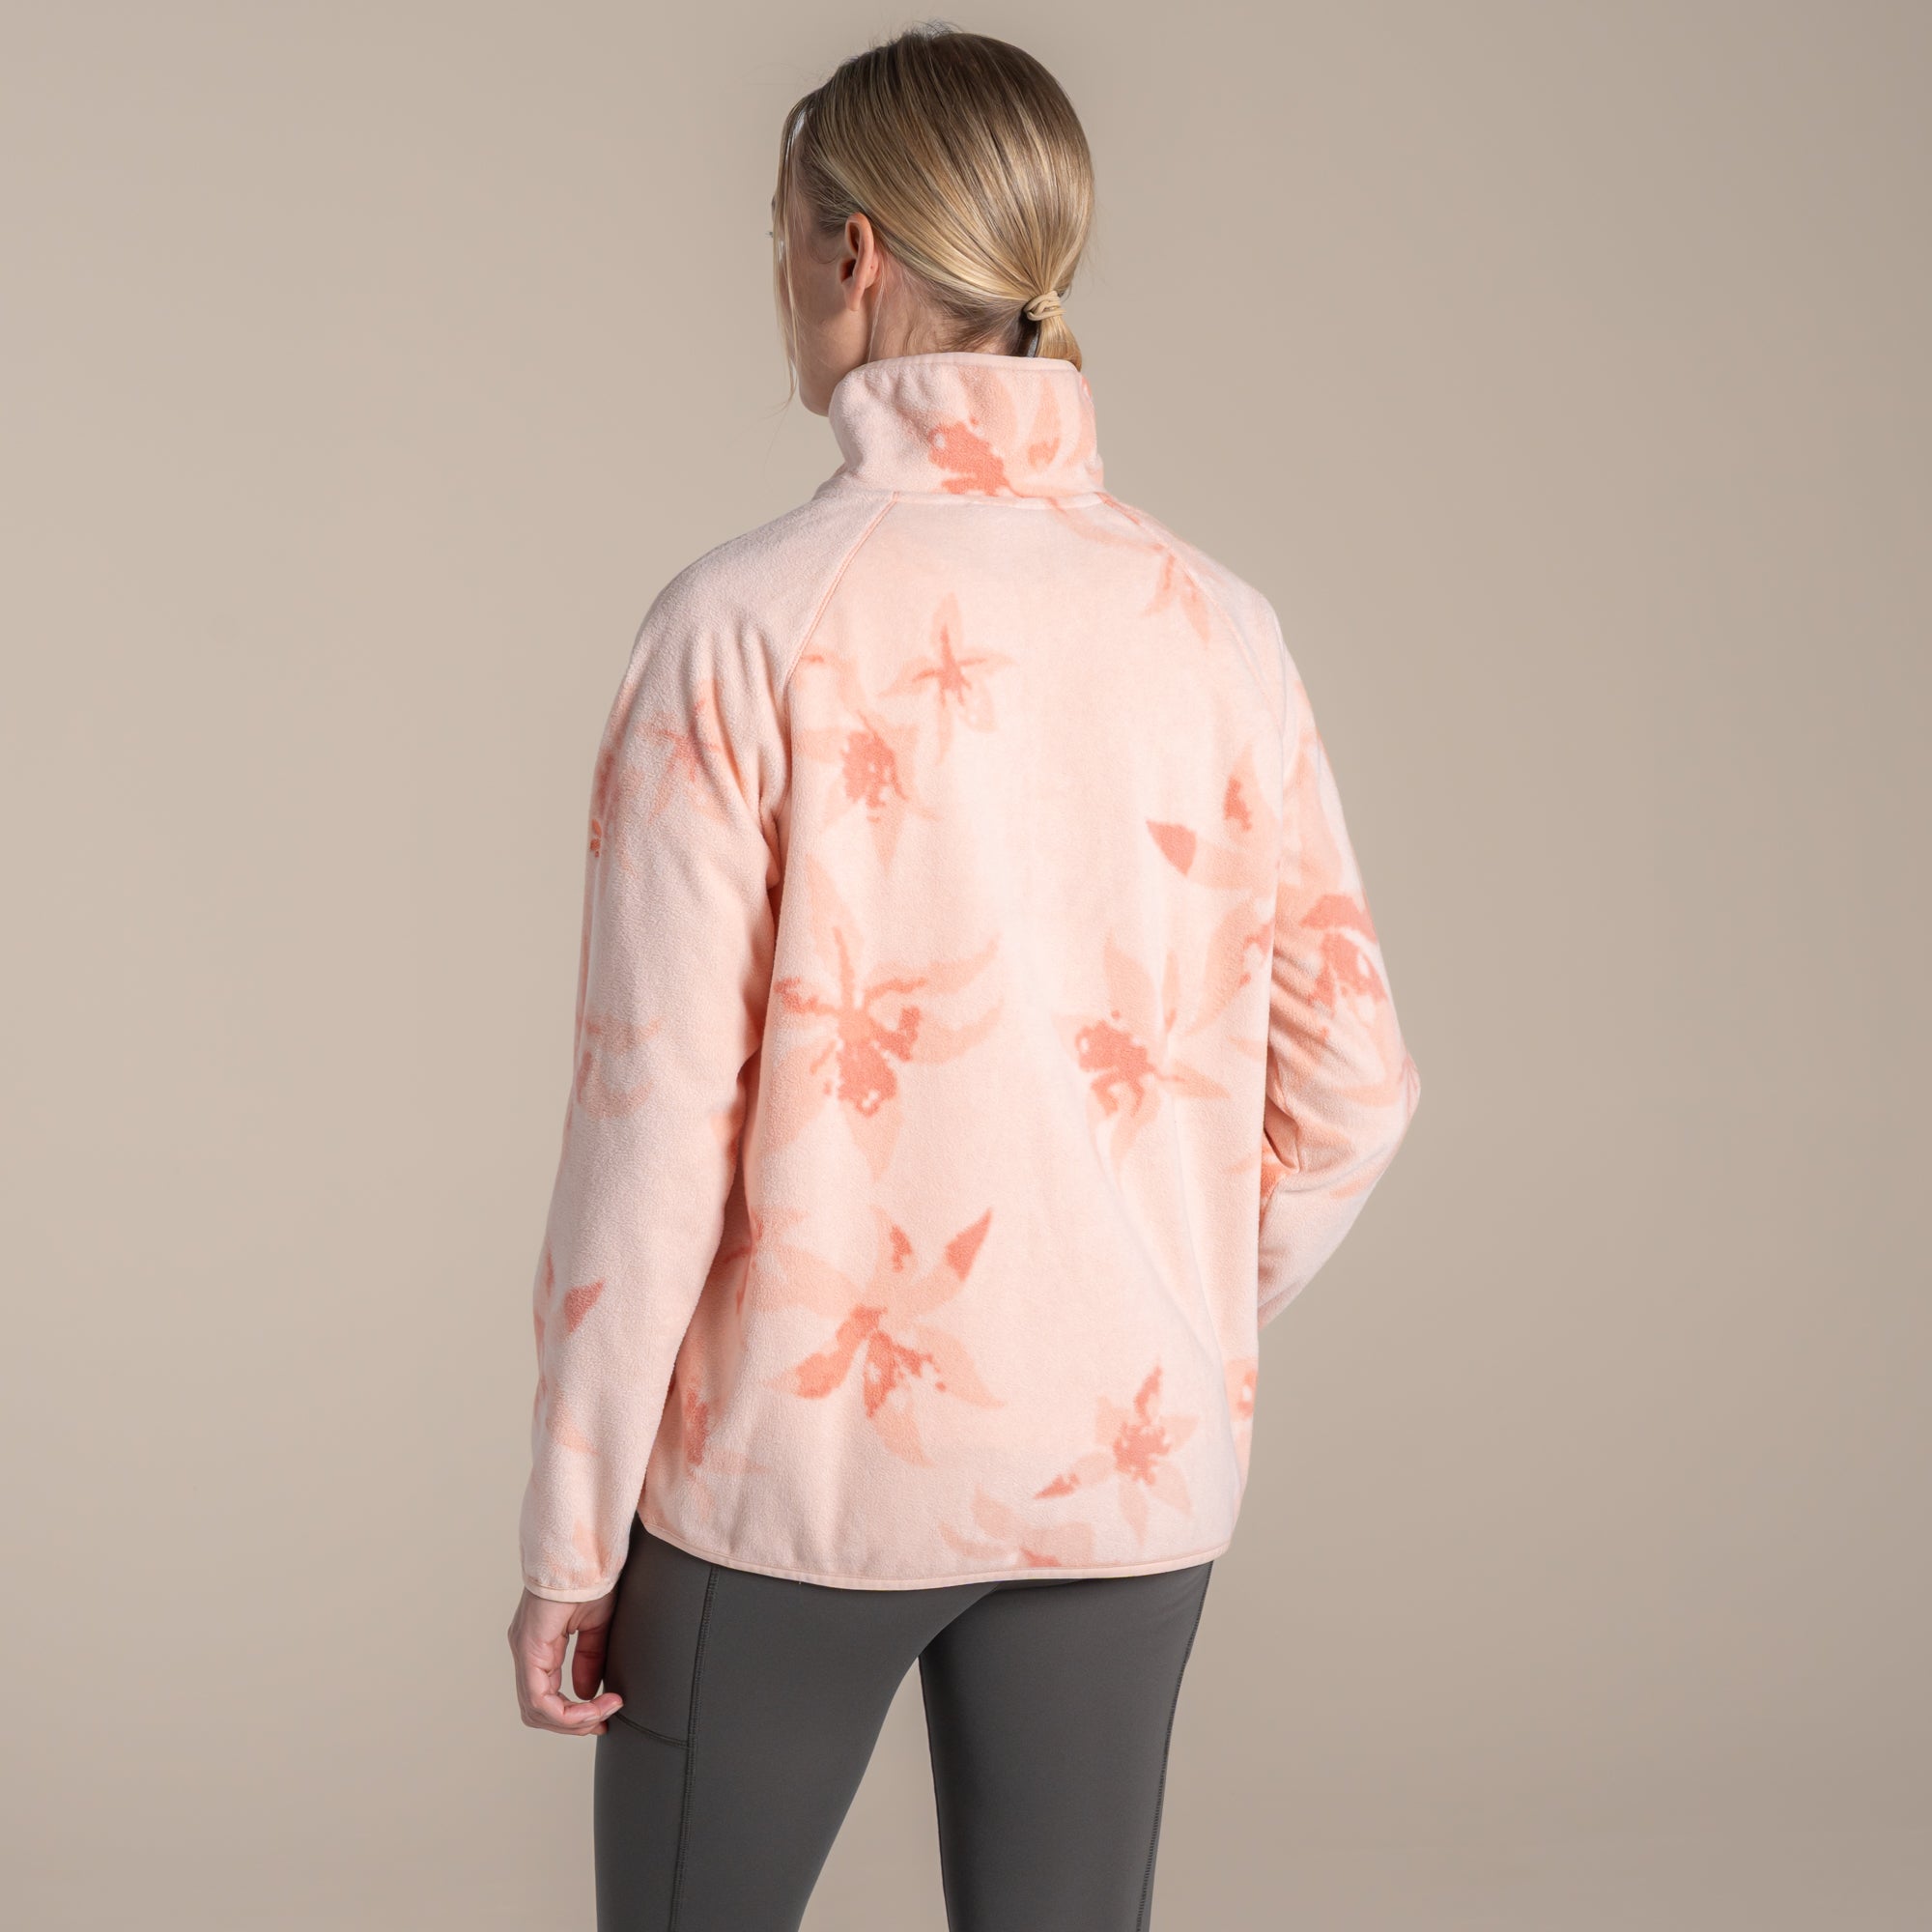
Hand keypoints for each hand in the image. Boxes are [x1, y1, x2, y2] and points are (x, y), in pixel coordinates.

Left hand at [509, 1586, 623, 1735]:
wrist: (583, 1549)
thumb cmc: (590, 1577)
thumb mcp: (595, 1625)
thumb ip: (589, 1658)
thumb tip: (587, 1692)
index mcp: (539, 1645)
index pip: (546, 1697)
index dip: (573, 1715)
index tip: (604, 1714)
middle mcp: (526, 1651)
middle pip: (537, 1711)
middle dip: (573, 1724)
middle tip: (602, 1720)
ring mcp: (523, 1650)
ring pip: (536, 1710)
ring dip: (573, 1721)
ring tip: (604, 1711)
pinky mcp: (527, 1648)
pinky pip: (539, 1698)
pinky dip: (568, 1711)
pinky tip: (595, 1703)